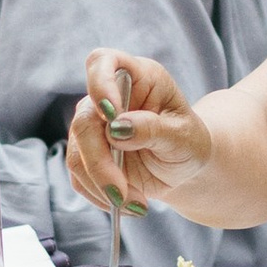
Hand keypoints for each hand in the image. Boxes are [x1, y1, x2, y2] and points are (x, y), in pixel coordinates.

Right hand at [69, 51, 210, 211]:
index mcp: (138, 78)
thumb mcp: (184, 137)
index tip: (110, 114)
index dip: (99, 84)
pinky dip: (100, 195)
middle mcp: (109, 97)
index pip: (103, 61)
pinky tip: (129, 205)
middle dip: (99, 162)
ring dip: (101, 185)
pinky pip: (79, 176)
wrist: (185, 167)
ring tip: (136, 205)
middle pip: (84, 120)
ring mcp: (94, 126)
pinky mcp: (87, 155)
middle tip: (122, 192)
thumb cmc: (190, 142)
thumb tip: (117, 127)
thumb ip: (153, 129)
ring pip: (77, 153)